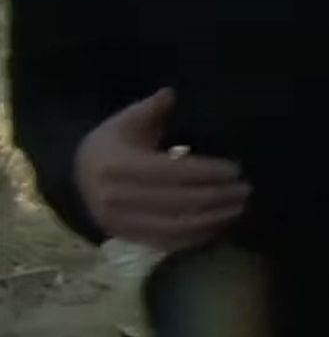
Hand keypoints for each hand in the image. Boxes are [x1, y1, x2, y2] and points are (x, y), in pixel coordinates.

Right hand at [75, 88, 249, 249]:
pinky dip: (196, 237)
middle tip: (245, 190)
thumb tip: (171, 93)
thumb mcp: (127, 120)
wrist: (76, 176)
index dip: (205, 173)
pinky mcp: (127, 238)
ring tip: (239, 208)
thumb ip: (152, 108)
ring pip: (174, 228)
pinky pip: (167, 243)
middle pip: (177, 203)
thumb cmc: (112, 144)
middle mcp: (117, 199)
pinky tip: (219, 225)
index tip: (235, 170)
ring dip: (212, 220)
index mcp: (118, 167)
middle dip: (216, 197)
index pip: (171, 173)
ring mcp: (121, 223)